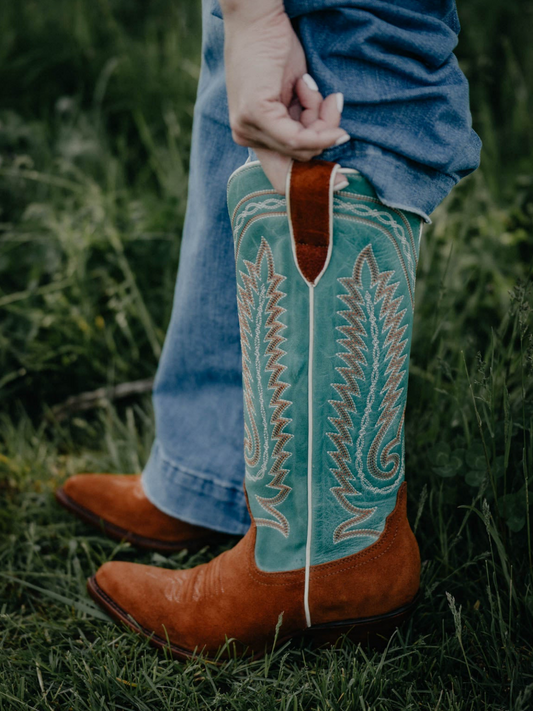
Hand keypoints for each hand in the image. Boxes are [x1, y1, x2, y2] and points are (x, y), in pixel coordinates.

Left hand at [221, 1, 348, 192]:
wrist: (258, 18)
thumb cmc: (275, 51)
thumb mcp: (295, 97)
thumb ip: (305, 124)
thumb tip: (333, 143)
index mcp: (253, 136)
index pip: (282, 177)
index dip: (313, 182)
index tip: (343, 181)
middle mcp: (245, 137)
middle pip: (301, 159)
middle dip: (324, 133)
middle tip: (331, 101)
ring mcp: (247, 128)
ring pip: (302, 147)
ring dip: (321, 117)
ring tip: (313, 86)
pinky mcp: (255, 115)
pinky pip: (297, 138)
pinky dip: (317, 121)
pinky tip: (319, 95)